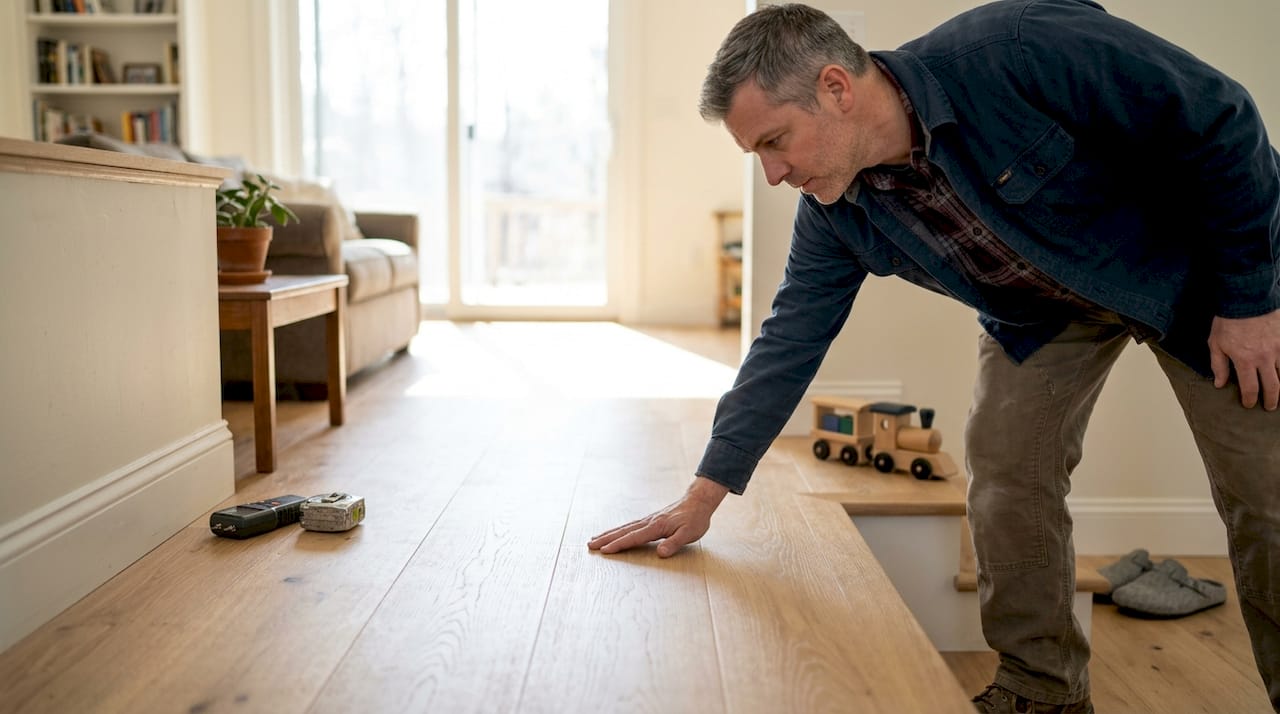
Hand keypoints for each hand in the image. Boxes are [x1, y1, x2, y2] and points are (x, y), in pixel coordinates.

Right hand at [588, 477, 730, 557]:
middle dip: (606, 539)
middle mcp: (648, 522)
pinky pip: (630, 526)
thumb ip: (674, 543)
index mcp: (656, 527)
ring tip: (594, 539)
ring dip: (609, 534)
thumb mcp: (689, 534)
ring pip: (624, 528)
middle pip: (623, 531)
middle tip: (590, 545)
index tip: (605, 550)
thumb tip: (661, 553)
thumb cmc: (695, 519)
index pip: (634, 538)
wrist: (698, 502)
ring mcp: (648, 520)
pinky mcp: (650, 520)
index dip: (619, 545)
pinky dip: (618, 530)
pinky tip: (613, 533)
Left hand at [1208, 310, 1279, 409]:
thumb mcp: (1216, 343)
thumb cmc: (1228, 321)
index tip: (1249, 404)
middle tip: (1269, 406)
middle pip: (1272, 387)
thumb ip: (1219, 365)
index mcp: (1245, 361)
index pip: (1250, 388)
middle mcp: (1264, 358)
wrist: (1248, 298)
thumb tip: (1220, 384)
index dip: (1250, 399)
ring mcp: (1279, 349)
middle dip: (1271, 400)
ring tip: (1279, 393)